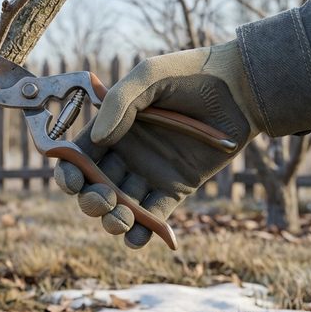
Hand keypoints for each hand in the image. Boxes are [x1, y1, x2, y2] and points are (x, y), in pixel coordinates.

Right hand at [54, 40, 262, 247]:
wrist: (242, 89)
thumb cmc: (192, 74)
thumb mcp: (149, 76)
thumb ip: (118, 102)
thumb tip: (97, 139)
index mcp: (111, 128)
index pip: (78, 156)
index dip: (68, 173)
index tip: (72, 180)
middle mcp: (125, 154)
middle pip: (93, 188)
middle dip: (90, 201)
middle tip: (104, 198)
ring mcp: (150, 173)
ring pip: (119, 207)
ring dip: (112, 220)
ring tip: (121, 218)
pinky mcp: (176, 189)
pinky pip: (153, 217)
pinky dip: (141, 234)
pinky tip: (136, 237)